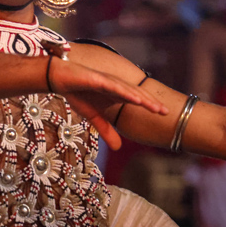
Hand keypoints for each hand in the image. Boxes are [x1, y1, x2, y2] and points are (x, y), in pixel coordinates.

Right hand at [48, 57, 167, 149]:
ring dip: (142, 98)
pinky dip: (124, 92)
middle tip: (166, 112)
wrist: (59, 78)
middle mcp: (115, 85)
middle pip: (137, 94)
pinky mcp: (97, 79)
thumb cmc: (78, 93)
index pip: (138, 99)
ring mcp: (107, 81)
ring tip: (154, 107)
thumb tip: (118, 148)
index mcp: (116, 93)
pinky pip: (113, 86)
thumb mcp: (94, 117)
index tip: (165, 114)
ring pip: (128, 90)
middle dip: (151, 103)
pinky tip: (134, 98)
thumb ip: (106, 130)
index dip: (151, 106)